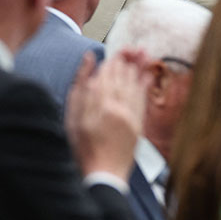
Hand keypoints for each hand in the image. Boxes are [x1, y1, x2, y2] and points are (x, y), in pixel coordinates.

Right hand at [66, 49, 150, 179]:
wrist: (103, 172)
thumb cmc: (83, 144)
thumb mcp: (72, 113)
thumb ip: (81, 83)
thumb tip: (89, 59)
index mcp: (99, 100)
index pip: (109, 71)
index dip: (116, 58)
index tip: (120, 49)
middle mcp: (117, 104)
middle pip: (124, 75)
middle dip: (130, 59)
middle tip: (135, 47)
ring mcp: (130, 114)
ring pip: (135, 84)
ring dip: (140, 68)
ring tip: (144, 53)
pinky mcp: (138, 124)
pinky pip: (143, 99)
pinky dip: (146, 85)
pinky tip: (148, 75)